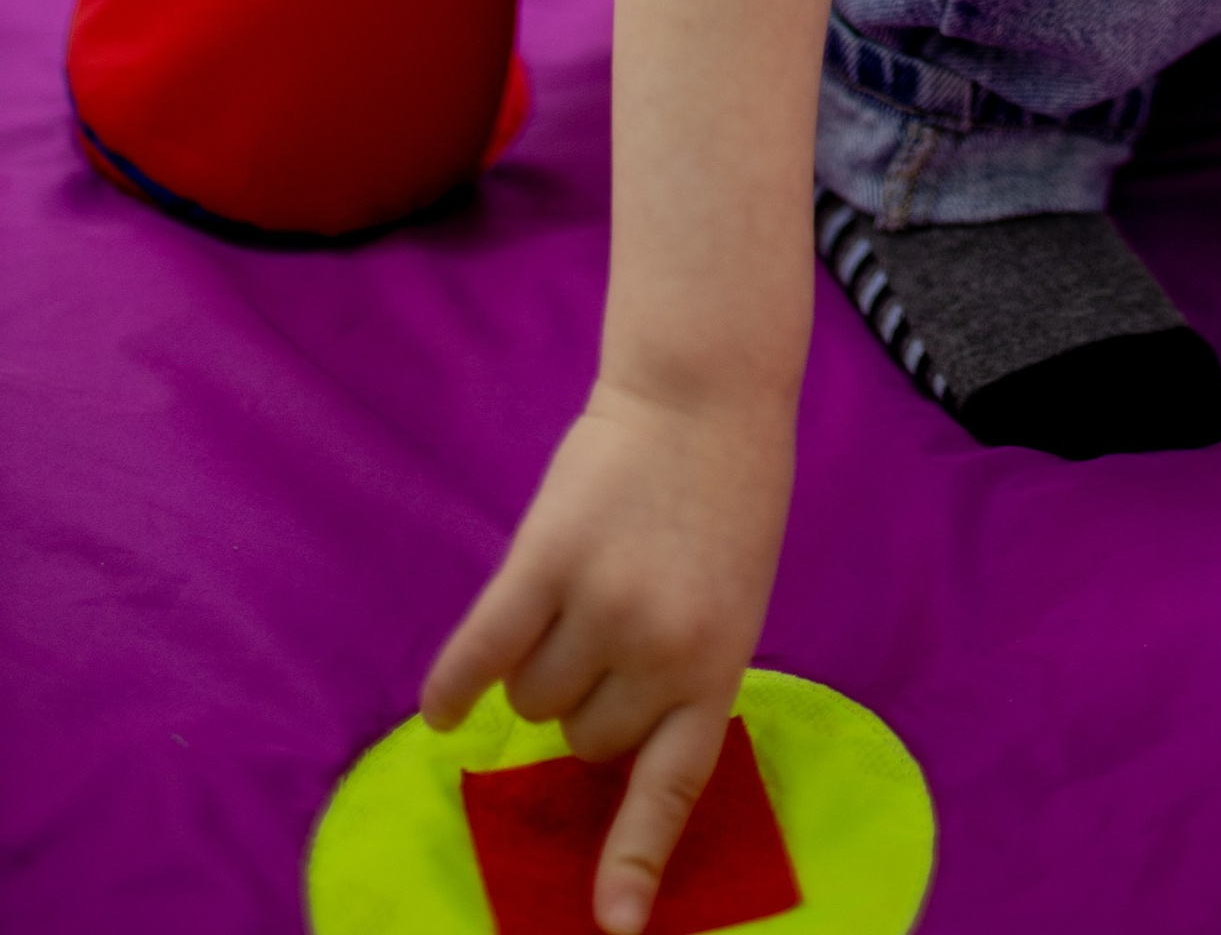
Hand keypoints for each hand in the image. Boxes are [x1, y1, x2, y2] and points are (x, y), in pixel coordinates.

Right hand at [423, 379, 795, 934]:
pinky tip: (438, 710)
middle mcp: (660, 648)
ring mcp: (602, 605)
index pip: (672, 785)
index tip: (613, 925)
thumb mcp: (728, 601)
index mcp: (718, 664)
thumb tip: (595, 748)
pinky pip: (481, 653)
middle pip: (582, 738)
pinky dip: (454, 685)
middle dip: (585, 701)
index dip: (636, 861)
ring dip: (536, 666)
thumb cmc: (725, 500)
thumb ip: (677, 672)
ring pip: (530, 698)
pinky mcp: (543, 562)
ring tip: (575, 593)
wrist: (705, 392)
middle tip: (609, 628)